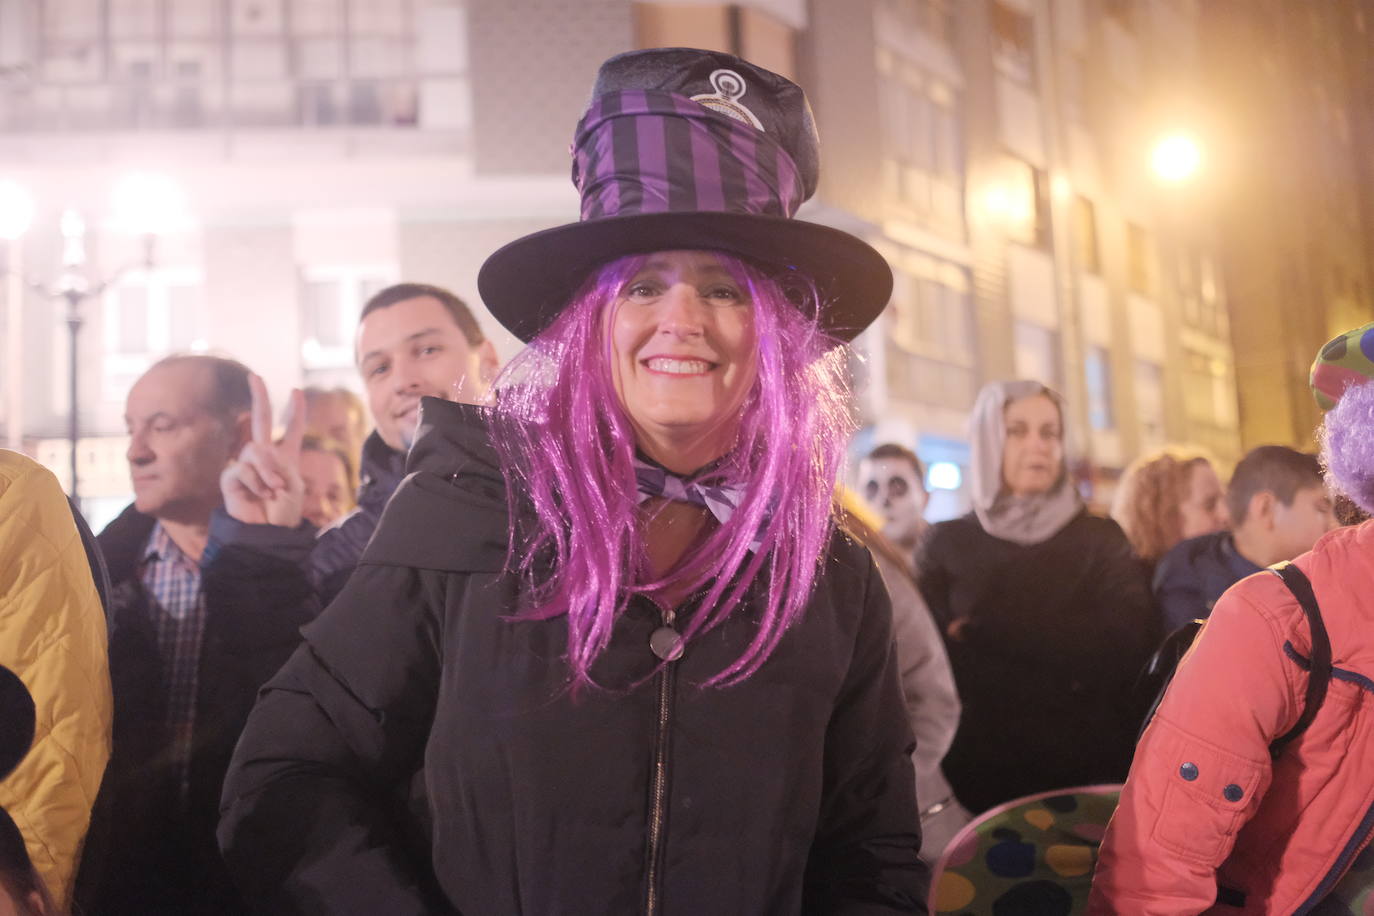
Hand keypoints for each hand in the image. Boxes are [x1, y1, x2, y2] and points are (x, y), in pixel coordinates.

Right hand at [221, 374, 306, 527]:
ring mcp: (246, 464)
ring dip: (268, 470)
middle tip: (255, 376)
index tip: (297, 393)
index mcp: (285, 457)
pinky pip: (243, 468)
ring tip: (273, 489)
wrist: (268, 532)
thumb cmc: (284, 512)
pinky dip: (256, 482)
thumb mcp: (292, 483)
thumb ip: (277, 462)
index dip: (295, 412)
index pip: (290, 430)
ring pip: (255, 450)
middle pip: (260, 421)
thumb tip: (257, 450)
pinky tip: (260, 494)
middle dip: (259, 397)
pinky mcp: (231, 477)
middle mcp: (264, 456)